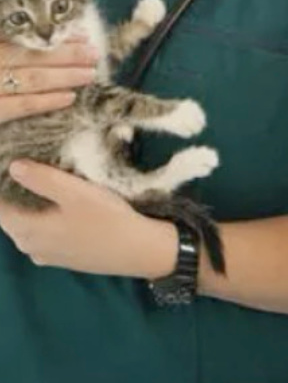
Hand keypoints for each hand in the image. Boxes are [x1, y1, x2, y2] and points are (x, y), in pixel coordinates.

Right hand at [0, 40, 98, 122]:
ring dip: (65, 75)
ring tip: (90, 74)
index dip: (56, 39)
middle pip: (34, 56)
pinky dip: (48, 100)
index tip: (83, 36)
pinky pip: (23, 105)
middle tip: (95, 54)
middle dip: (69, 54)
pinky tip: (70, 97)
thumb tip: (52, 44)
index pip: (28, 39)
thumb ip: (15, 51)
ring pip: (33, 79)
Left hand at [0, 160, 174, 277]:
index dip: (2, 185)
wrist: (138, 251)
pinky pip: (43, 234)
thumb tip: (14, 167)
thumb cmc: (107, 219)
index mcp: (26, 230)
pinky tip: (61, 208)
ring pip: (27, 226)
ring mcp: (45, 254)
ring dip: (31, 207)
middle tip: (30, 167)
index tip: (12, 165)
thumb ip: (42, 179)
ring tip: (46, 183)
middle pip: (10, 217)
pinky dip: (44, 219)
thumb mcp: (76, 193)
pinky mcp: (62, 258)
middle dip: (15, 194)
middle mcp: (29, 246)